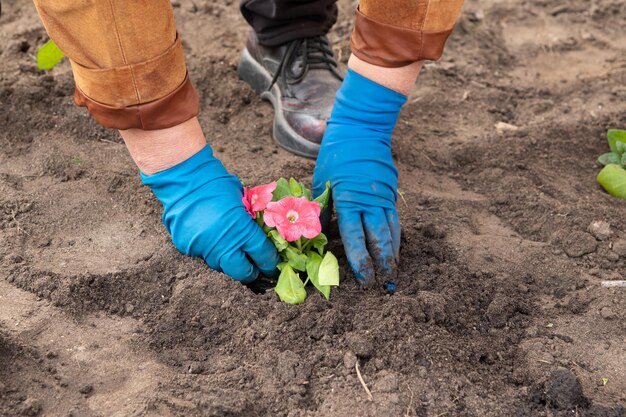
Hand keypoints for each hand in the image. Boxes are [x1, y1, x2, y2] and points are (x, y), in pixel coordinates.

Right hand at [141, 145, 279, 282]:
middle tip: (256, 268)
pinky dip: (210, 250)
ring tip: (234, 252)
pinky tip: (212, 239)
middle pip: (243, 272)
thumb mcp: (244, 201)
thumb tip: (262, 237)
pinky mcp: (188, 249)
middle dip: (251, 272)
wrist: (185, 179)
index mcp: (243, 232)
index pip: (263, 256)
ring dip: (230, 261)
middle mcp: (224, 246)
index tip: (272, 264)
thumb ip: (252, 223)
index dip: (270, 263)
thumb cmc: (218, 184)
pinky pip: (204, 256)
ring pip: (222, 266)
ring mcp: (204, 249)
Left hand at [313, 69, 406, 286]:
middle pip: (380, 239)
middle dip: (383, 263)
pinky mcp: (392, 194)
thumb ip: (321, 210)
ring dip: (393, 253)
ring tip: (393, 272)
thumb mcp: (322, 182)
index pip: (355, 237)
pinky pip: (395, 220)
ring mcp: (384, 198)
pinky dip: (395, 236)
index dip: (360, 260)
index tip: (363, 278)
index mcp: (349, 200)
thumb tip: (317, 234)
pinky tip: (394, 248)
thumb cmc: (335, 156)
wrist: (362, 130)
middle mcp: (370, 202)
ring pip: (392, 231)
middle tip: (385, 284)